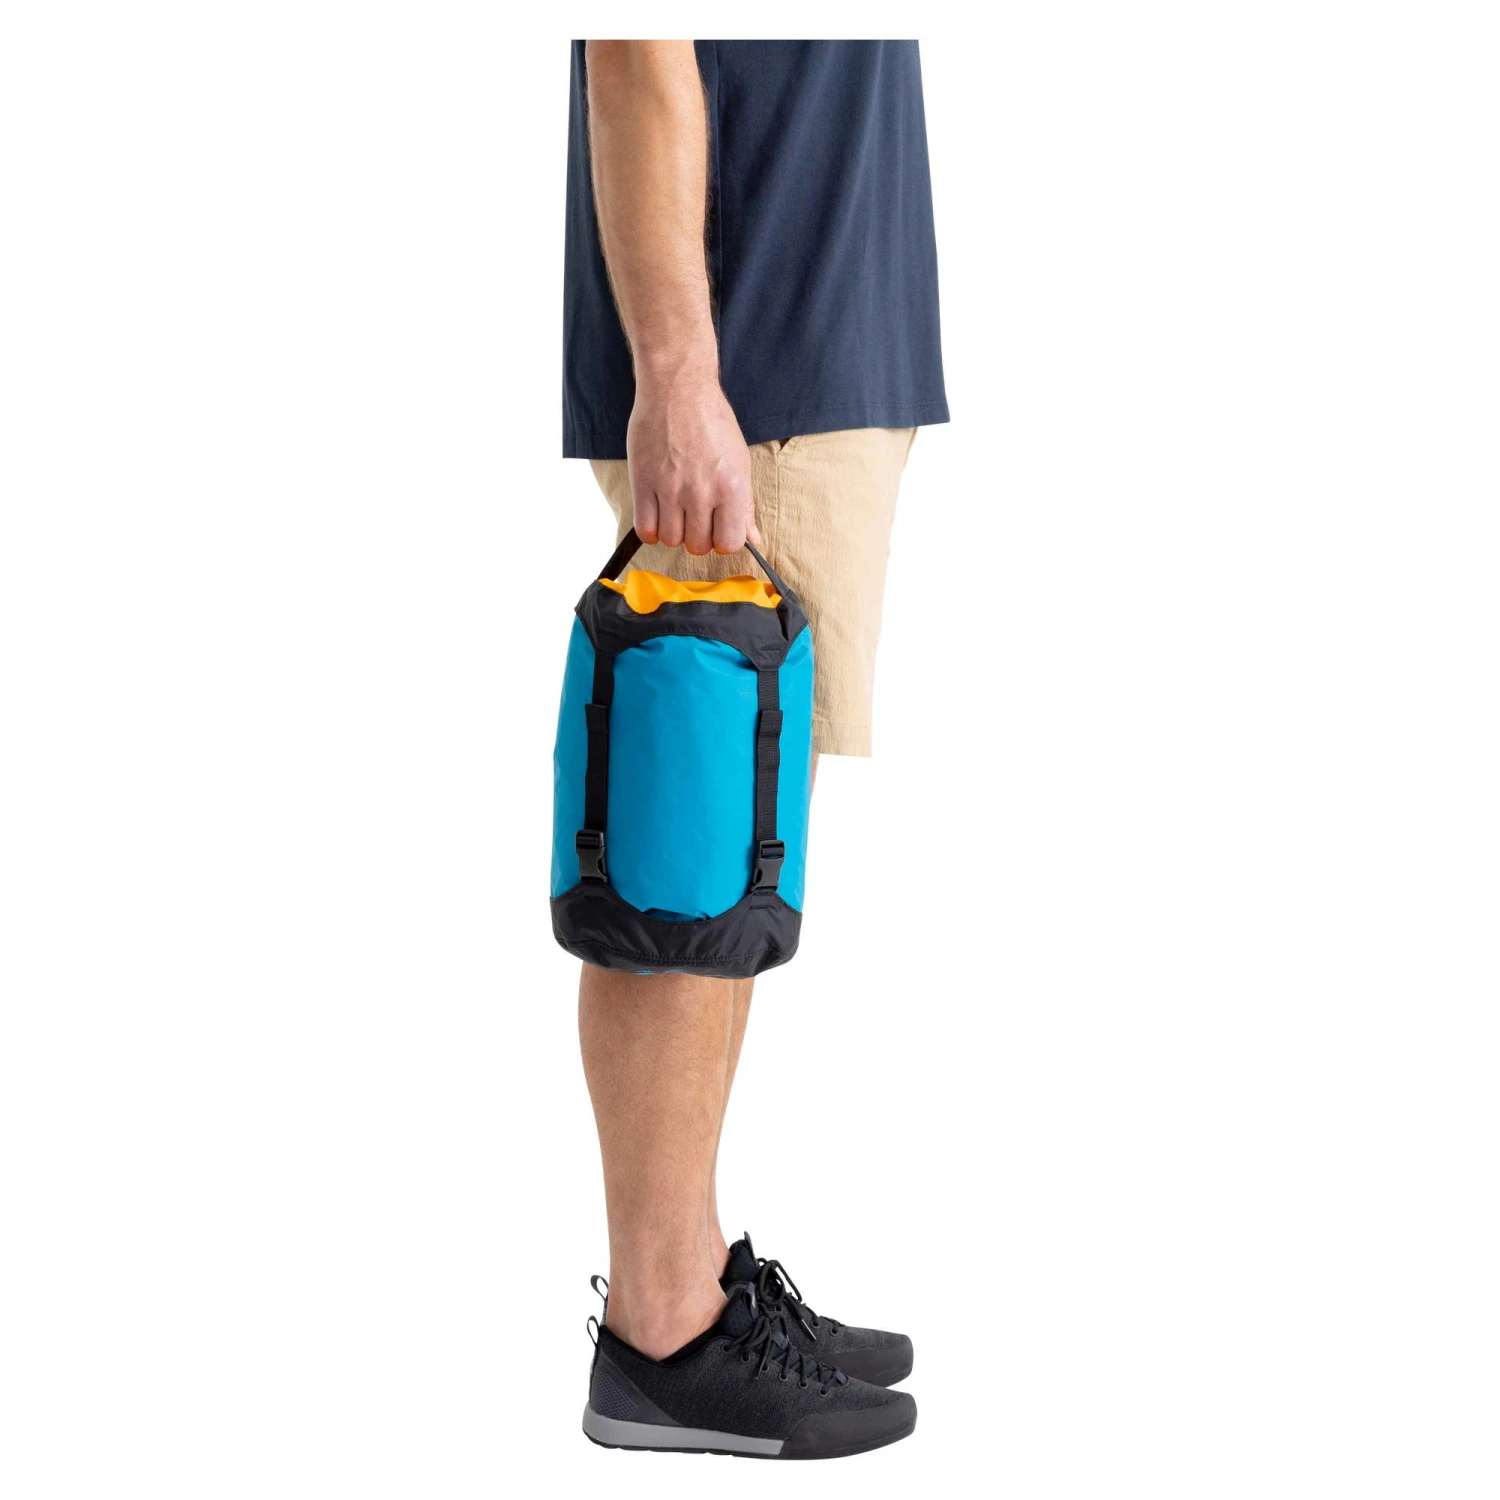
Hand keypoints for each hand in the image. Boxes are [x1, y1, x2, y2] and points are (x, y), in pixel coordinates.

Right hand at [626, 364, 758, 554]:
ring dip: (673, 533)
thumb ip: (744, 505)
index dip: (723, 541)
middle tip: (695, 519)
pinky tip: (657, 514)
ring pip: (670, 540)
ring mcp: (670, 488)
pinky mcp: (643, 482)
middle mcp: (701, 491)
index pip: (729, 543)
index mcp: (731, 486)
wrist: (678, 389)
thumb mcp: (739, 461)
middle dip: (697, 538)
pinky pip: (645, 528)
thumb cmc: (712, 422)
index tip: (718, 530)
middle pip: (698, 546)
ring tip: (675, 513)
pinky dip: (651, 530)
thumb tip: (752, 538)